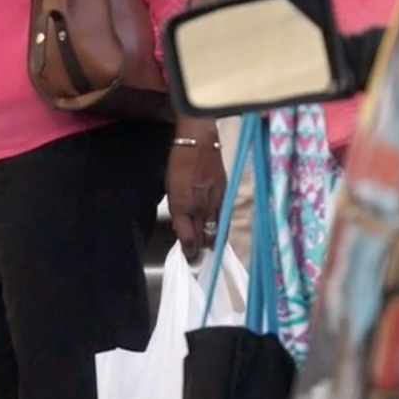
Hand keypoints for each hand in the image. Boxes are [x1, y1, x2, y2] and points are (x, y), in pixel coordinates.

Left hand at [167, 119, 226, 262]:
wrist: (200, 141)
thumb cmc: (180, 162)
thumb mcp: (171, 188)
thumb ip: (178, 211)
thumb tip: (182, 228)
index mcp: (183, 205)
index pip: (189, 237)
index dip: (189, 250)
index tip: (189, 257)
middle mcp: (201, 206)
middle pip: (204, 236)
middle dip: (202, 247)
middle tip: (199, 255)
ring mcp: (216, 200)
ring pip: (217, 228)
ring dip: (213, 239)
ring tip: (211, 246)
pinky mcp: (226, 194)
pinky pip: (224, 216)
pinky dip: (222, 225)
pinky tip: (220, 228)